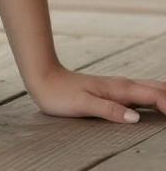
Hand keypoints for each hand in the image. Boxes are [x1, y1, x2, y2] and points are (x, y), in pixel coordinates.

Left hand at [28, 64, 165, 122]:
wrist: (43, 78)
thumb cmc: (60, 94)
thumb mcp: (82, 104)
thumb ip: (109, 110)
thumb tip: (135, 118)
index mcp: (119, 89)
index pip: (154, 96)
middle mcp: (122, 85)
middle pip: (157, 89)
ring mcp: (118, 87)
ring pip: (150, 89)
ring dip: (165, 95)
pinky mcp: (113, 91)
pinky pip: (141, 93)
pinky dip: (156, 97)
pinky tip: (158, 103)